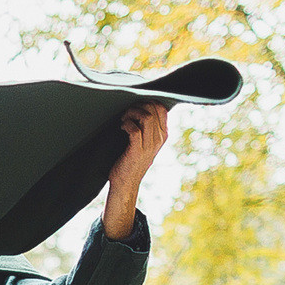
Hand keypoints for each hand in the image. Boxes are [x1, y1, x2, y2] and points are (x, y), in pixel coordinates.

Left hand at [104, 101, 167, 238]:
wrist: (126, 183)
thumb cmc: (131, 160)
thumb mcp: (145, 143)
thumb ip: (148, 128)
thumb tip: (141, 107)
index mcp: (163, 134)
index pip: (162, 108)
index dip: (147, 102)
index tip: (135, 107)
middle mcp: (159, 138)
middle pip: (153, 109)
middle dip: (137, 105)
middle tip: (127, 113)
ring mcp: (149, 145)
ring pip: (146, 117)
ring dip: (131, 113)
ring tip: (123, 119)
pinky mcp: (137, 151)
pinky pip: (135, 129)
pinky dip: (126, 124)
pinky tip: (122, 127)